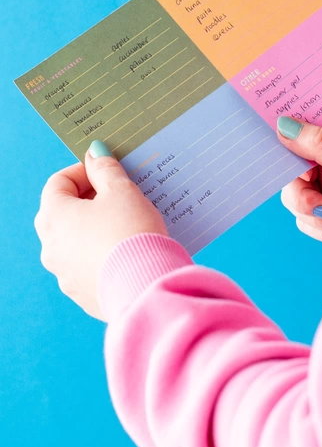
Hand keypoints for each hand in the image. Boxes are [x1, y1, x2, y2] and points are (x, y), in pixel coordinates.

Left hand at [34, 141, 167, 319]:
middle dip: (88, 199)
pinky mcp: (82, 293)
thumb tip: (94, 153)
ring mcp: (64, 273)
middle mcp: (51, 247)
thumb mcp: (121, 190)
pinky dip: (102, 252)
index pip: (57, 182)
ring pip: (74, 241)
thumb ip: (105, 169)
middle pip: (62, 212)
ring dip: (94, 227)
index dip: (82, 171)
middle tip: (116, 194)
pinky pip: (88, 264)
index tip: (106, 170)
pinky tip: (126, 248)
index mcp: (54, 217)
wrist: (146, 286)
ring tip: (126, 221)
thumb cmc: (131, 232)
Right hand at [276, 117, 321, 242]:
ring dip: (313, 215)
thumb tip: (286, 125)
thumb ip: (321, 146)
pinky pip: (305, 217)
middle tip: (318, 205)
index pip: (309, 125)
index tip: (283, 153)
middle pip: (294, 167)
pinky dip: (321, 228)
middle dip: (302, 192)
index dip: (290, 137)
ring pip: (296, 195)